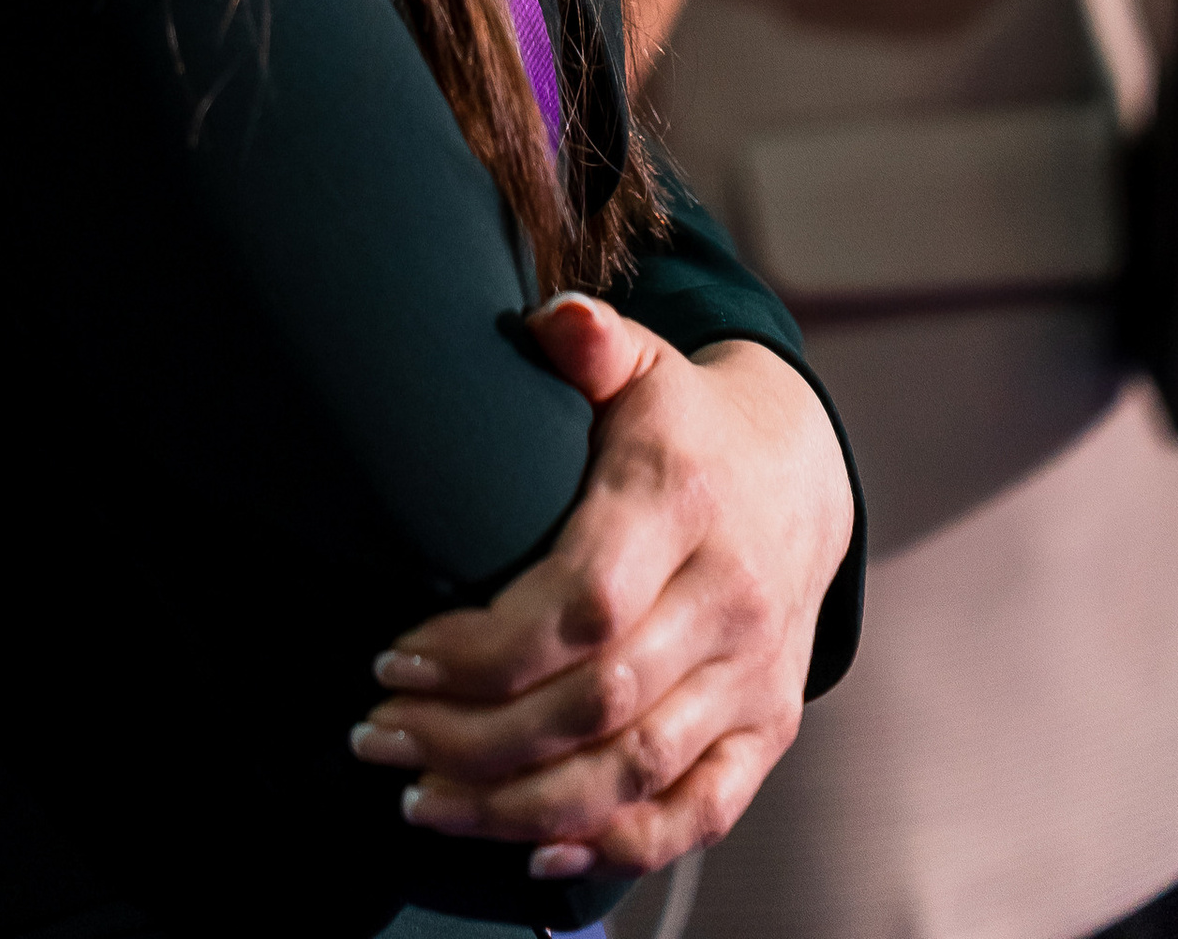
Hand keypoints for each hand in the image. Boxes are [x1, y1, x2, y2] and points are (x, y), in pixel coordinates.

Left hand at [350, 294, 851, 887]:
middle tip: (377, 736)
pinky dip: (616, 845)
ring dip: (517, 803)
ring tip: (420, 798)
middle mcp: (728, 599)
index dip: (482, 648)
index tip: (392, 656)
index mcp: (684, 504)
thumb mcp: (641, 359)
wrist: (800, 472)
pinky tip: (531, 854)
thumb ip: (591, 340)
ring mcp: (754, 675)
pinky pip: (696, 811)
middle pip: (595, 702)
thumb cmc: (682, 419)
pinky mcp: (767, 729)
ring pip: (634, 772)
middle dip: (472, 736)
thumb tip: (558, 321)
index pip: (581, 603)